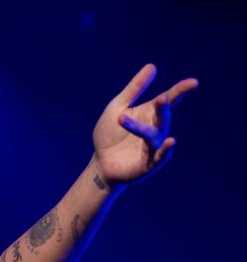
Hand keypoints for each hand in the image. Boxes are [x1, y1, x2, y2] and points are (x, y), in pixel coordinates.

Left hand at [92, 64, 198, 185]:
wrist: (100, 163)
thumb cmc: (110, 134)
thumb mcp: (118, 107)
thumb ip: (134, 89)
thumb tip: (152, 66)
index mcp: (149, 114)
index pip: (168, 100)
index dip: (180, 91)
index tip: (193, 83)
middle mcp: (155, 129)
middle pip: (162, 117)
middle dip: (163, 108)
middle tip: (163, 98)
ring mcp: (152, 147)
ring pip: (154, 135)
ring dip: (143, 128)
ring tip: (132, 120)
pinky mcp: (148, 164)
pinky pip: (158, 157)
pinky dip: (165, 151)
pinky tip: (171, 142)